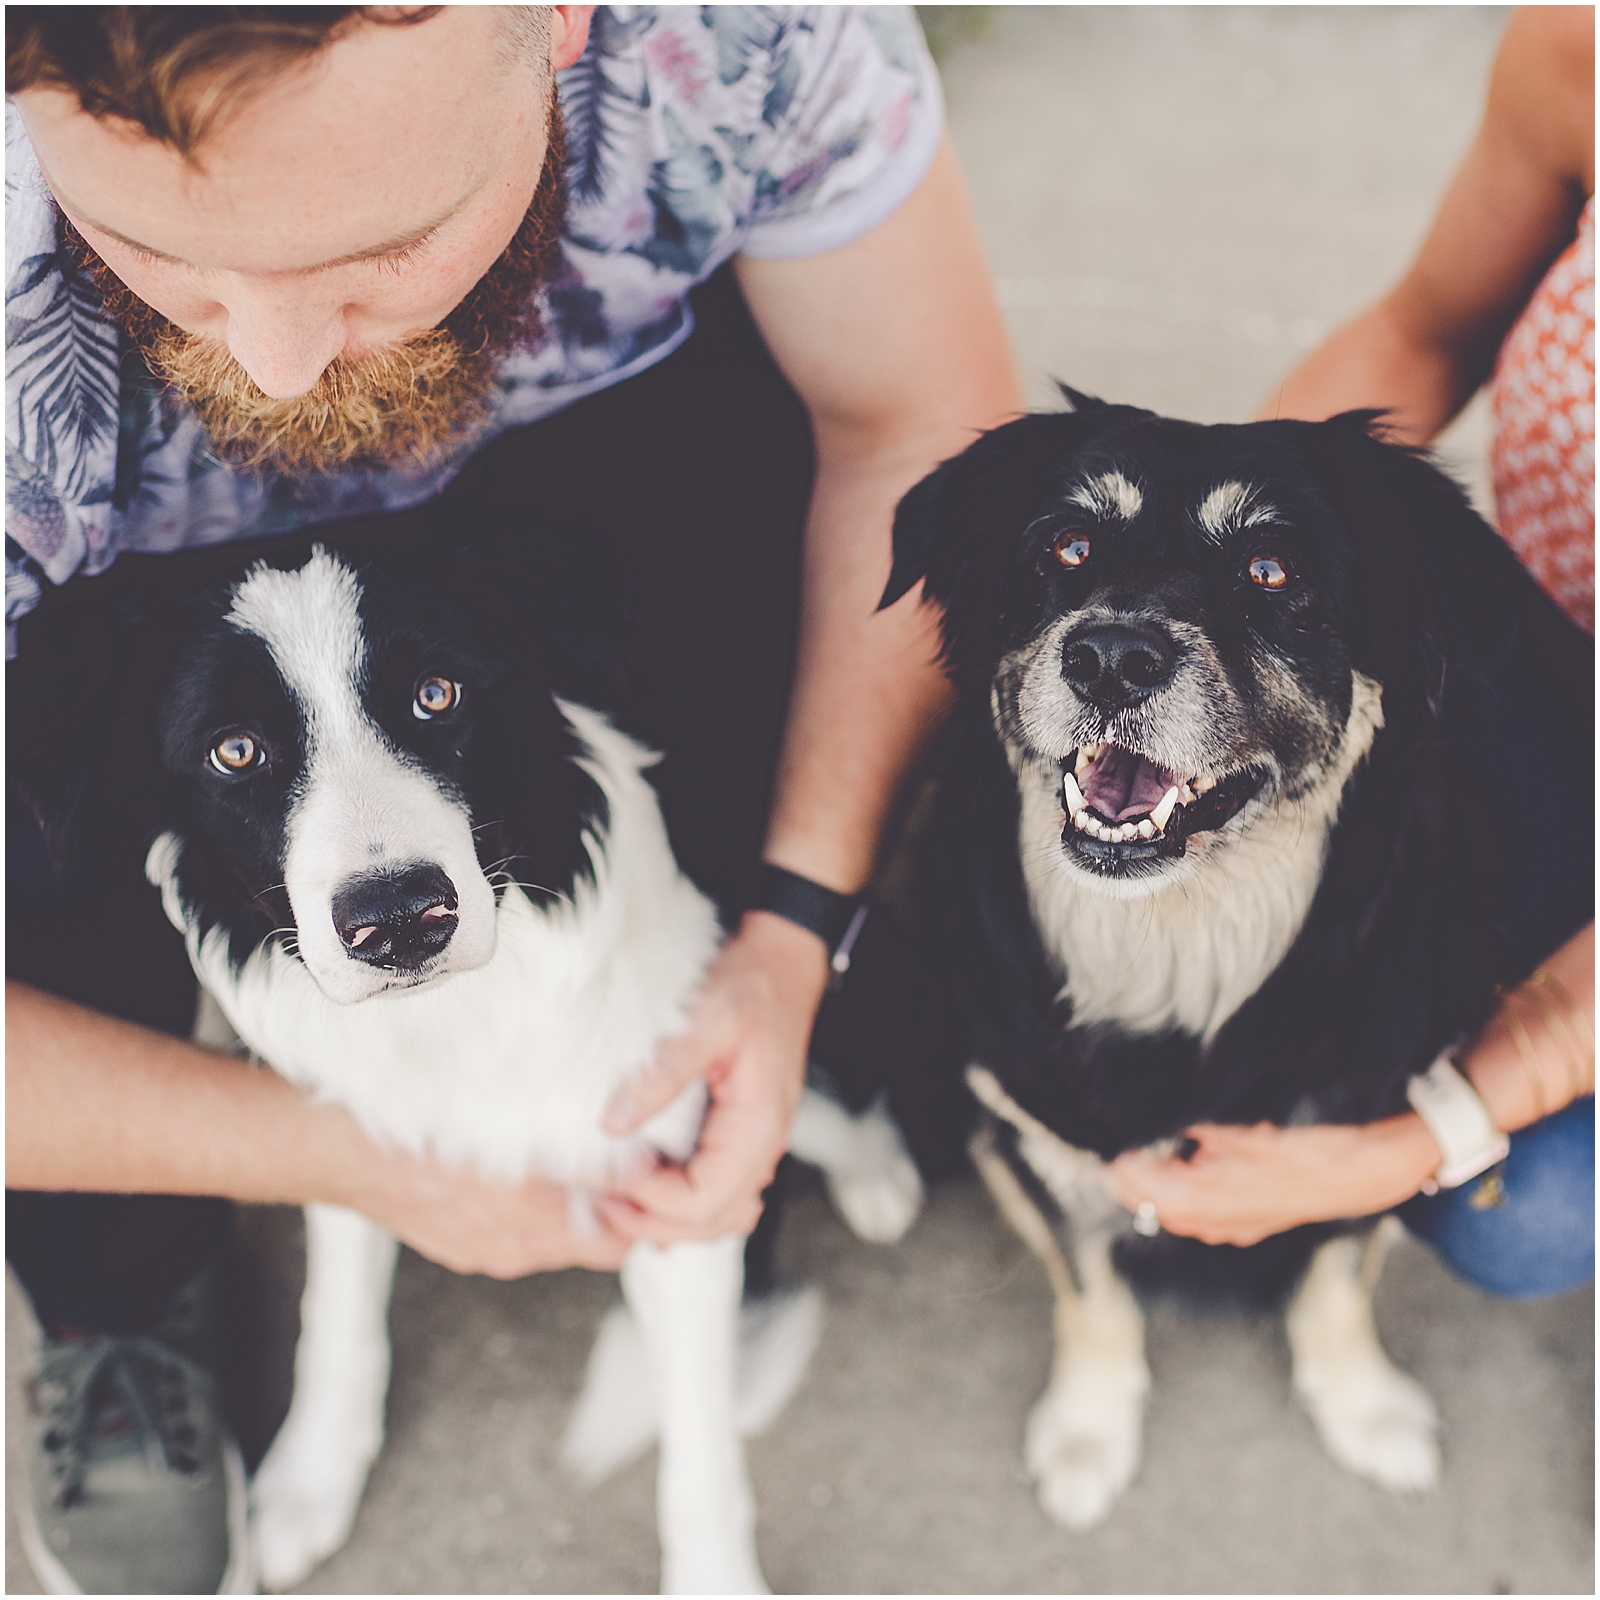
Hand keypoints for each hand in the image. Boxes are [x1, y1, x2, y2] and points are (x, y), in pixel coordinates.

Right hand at [340, 1143, 630, 1277]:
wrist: (349, 1153)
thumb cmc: (429, 1129)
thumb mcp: (517, 1128)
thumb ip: (580, 1153)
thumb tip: (633, 1159)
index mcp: (538, 1219)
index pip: (620, 1240)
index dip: (639, 1212)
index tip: (649, 1180)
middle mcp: (518, 1248)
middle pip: (593, 1247)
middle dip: (613, 1217)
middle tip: (621, 1175)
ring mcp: (488, 1253)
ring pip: (553, 1243)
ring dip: (568, 1215)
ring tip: (569, 1169)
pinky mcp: (462, 1250)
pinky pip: (511, 1241)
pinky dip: (525, 1217)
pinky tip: (515, 1180)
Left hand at [595, 910, 829, 1244]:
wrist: (780, 961)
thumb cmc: (751, 985)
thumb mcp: (705, 1022)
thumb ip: (662, 1075)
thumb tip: (612, 1125)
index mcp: (758, 1125)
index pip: (707, 1201)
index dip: (656, 1201)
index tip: (618, 1173)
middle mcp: (762, 1144)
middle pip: (712, 1222)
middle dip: (654, 1222)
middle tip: (603, 1202)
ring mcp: (752, 1142)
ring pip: (715, 1214)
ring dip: (666, 1219)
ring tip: (618, 1201)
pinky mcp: (738, 1133)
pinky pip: (715, 1189)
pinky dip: (680, 1203)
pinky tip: (645, 1190)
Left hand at [1108, 1117, 1440, 1247]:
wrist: (1374, 1171)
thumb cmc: (1322, 1147)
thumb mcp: (1264, 1132)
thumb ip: (1216, 1135)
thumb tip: (1179, 1129)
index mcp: (1230, 1194)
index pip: (1163, 1193)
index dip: (1133, 1178)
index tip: (1112, 1157)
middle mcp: (1233, 1216)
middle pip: (1168, 1211)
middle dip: (1136, 1190)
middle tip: (1114, 1165)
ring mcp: (1245, 1223)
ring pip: (1186, 1220)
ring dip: (1157, 1200)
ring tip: (1135, 1174)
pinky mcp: (1257, 1222)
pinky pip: (1208, 1224)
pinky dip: (1184, 1210)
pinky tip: (1178, 1192)